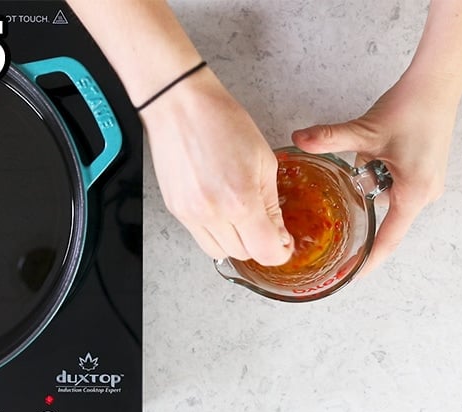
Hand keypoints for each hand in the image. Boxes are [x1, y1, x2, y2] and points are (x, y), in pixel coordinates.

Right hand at [142, 69, 293, 265]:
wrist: (180, 106)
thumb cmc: (223, 122)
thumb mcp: (264, 161)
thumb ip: (271, 203)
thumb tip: (279, 232)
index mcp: (239, 201)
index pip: (265, 251)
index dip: (280, 251)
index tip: (285, 242)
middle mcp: (212, 214)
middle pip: (244, 254)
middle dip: (260, 244)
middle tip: (268, 225)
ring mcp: (190, 214)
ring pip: (220, 251)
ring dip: (237, 242)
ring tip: (244, 217)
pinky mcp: (176, 210)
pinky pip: (201, 237)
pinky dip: (217, 232)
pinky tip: (224, 210)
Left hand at [291, 74, 460, 275]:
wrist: (437, 85)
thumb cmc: (412, 109)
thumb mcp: (366, 129)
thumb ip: (330, 138)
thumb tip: (299, 141)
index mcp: (414, 194)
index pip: (388, 241)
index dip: (368, 263)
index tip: (349, 278)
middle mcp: (425, 194)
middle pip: (387, 221)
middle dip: (360, 220)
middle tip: (330, 228)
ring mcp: (428, 184)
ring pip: (391, 201)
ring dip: (370, 194)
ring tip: (348, 183)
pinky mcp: (425, 171)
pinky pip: (398, 187)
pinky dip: (380, 181)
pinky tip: (368, 162)